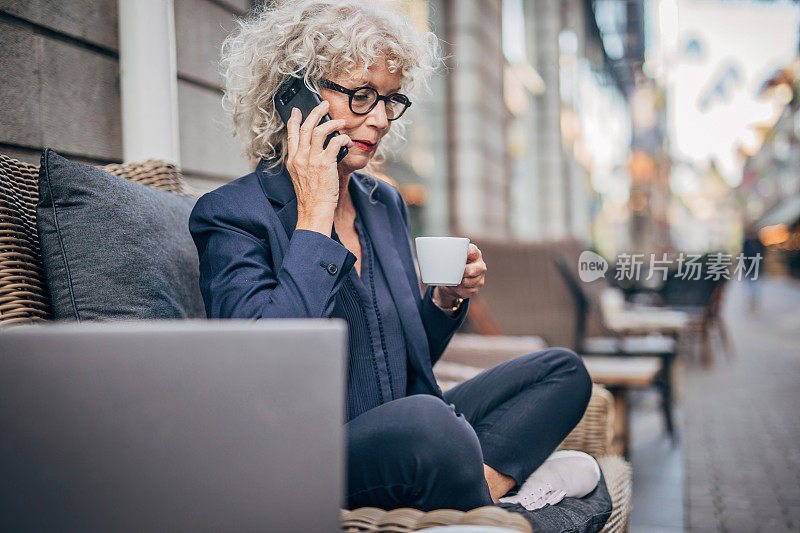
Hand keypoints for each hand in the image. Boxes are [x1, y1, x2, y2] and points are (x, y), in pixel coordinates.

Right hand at [285, 101, 350, 234]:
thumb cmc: (311, 197)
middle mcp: (300, 157)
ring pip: (319, 130)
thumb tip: (314, 149)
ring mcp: (312, 160)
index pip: (291, 134)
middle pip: (305, 127)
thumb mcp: (300, 177)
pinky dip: (342, 138)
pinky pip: (335, 142)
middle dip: (315, 112)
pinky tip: (347, 140)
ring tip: (340, 121)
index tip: (296, 111)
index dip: (294, 120)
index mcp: (292, 160)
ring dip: (332, 122)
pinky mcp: (325, 164)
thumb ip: (304, 162)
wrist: (314, 211)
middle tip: (324, 105)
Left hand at [433, 244, 486, 306]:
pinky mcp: (475, 289)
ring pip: (468, 283)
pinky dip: (457, 291)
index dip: (467, 252)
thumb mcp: (447, 257)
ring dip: (457, 284)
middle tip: (453, 272)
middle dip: (463, 272)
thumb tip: (423, 251)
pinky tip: (453, 288)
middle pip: (472, 270)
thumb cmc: (450, 264)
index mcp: (474, 254)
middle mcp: (479, 265)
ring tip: (451, 281)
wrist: (453, 280)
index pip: (473, 251)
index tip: (461, 254)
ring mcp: (479, 278)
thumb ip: (441, 253)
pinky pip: (466, 292)